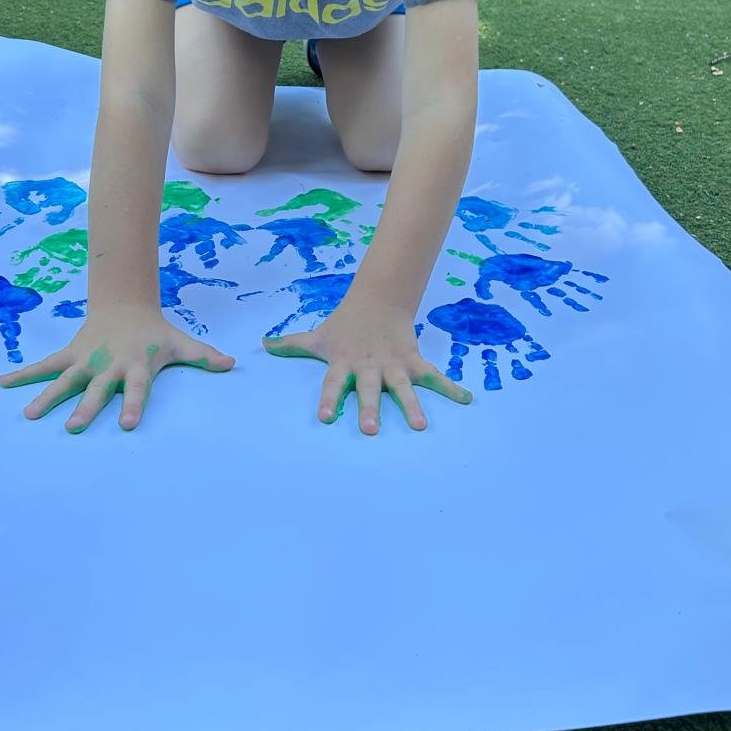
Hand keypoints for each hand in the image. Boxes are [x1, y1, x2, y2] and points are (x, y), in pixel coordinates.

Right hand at [0, 307, 233, 431]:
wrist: (125, 304)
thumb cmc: (155, 331)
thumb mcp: (180, 341)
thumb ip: (203, 355)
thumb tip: (232, 364)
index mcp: (136, 366)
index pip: (138, 389)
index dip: (134, 405)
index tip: (129, 424)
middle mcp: (109, 365)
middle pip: (97, 390)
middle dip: (87, 409)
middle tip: (74, 429)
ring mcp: (86, 360)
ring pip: (65, 381)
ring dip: (48, 397)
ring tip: (29, 415)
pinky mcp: (70, 354)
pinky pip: (45, 366)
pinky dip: (24, 374)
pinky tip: (3, 383)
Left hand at [263, 298, 471, 434]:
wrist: (377, 299)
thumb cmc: (344, 325)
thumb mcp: (318, 336)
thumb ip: (292, 344)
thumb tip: (263, 345)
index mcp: (345, 362)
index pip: (333, 383)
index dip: (328, 399)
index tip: (324, 417)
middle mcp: (369, 366)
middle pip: (369, 389)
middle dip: (371, 408)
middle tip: (372, 430)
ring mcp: (393, 364)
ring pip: (402, 386)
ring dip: (410, 405)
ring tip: (419, 426)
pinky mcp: (413, 360)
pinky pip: (433, 375)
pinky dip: (451, 387)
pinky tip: (467, 399)